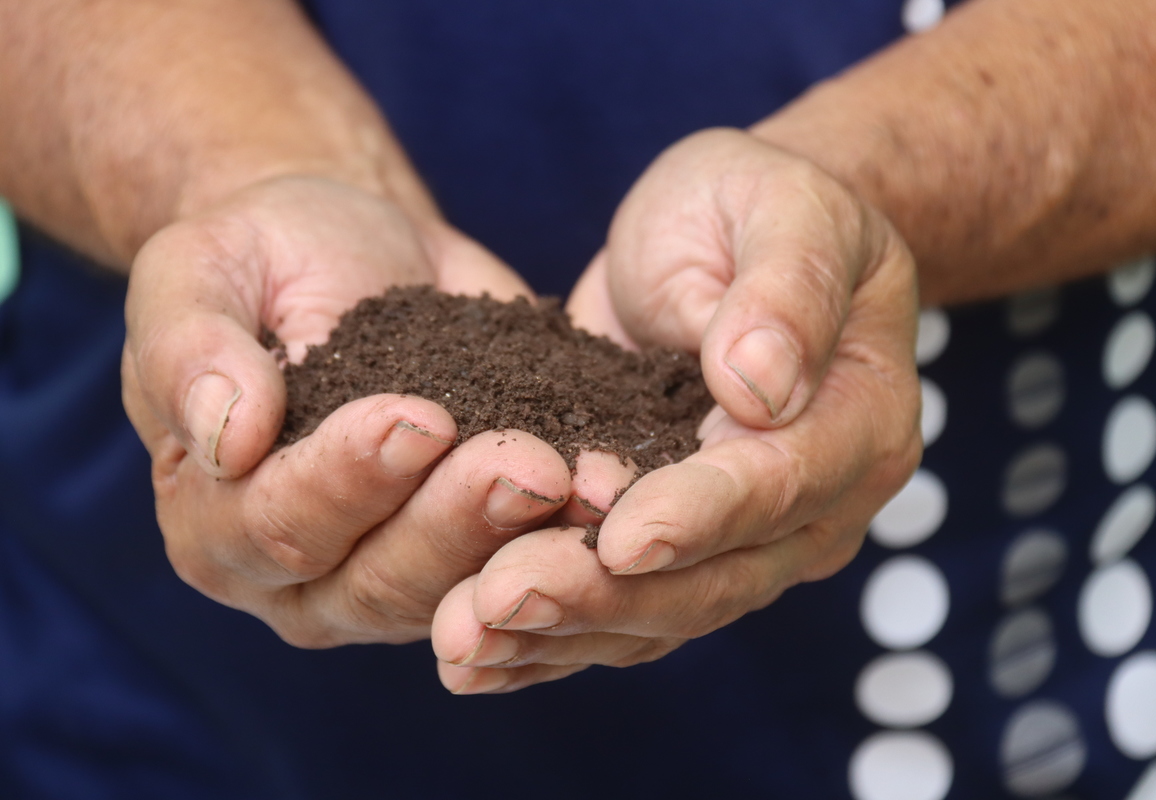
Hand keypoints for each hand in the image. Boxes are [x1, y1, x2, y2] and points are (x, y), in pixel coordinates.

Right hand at [122, 176, 627, 646]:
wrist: (354, 252)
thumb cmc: (266, 258)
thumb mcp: (201, 271)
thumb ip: (190, 349)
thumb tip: (222, 438)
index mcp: (215, 517)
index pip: (276, 524)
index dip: (347, 479)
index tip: (418, 417)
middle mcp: (299, 575)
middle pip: (375, 582)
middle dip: (455, 523)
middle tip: (527, 465)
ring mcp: (391, 576)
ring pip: (456, 592)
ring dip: (520, 542)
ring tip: (577, 479)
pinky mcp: (470, 555)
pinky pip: (519, 565)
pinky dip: (567, 536)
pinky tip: (612, 488)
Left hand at [430, 128, 921, 691]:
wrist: (725, 242)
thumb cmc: (759, 207)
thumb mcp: (782, 209)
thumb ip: (784, 291)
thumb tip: (761, 387)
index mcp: (855, 423)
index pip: (778, 483)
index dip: (699, 514)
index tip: (620, 534)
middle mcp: (809, 505)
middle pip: (714, 579)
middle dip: (605, 595)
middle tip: (501, 598)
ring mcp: (741, 540)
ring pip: (657, 616)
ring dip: (558, 633)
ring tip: (462, 641)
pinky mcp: (671, 548)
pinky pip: (618, 611)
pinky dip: (546, 641)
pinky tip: (469, 657)